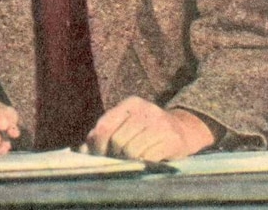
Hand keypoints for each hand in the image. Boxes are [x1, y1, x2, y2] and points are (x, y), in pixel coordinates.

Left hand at [84, 96, 216, 160]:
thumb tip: (82, 150)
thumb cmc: (147, 131)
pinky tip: (145, 161)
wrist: (185, 129)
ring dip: (129, 161)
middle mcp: (145, 109)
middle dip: (114, 155)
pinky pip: (147, 157)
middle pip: (117, 141)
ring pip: (131, 151)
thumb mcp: (127, 124)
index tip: (99, 156)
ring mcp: (159, 123)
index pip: (104, 126)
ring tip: (133, 161)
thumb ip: (104, 134)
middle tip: (119, 160)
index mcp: (131, 103)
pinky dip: (142, 163)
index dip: (97, 146)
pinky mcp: (171, 139)